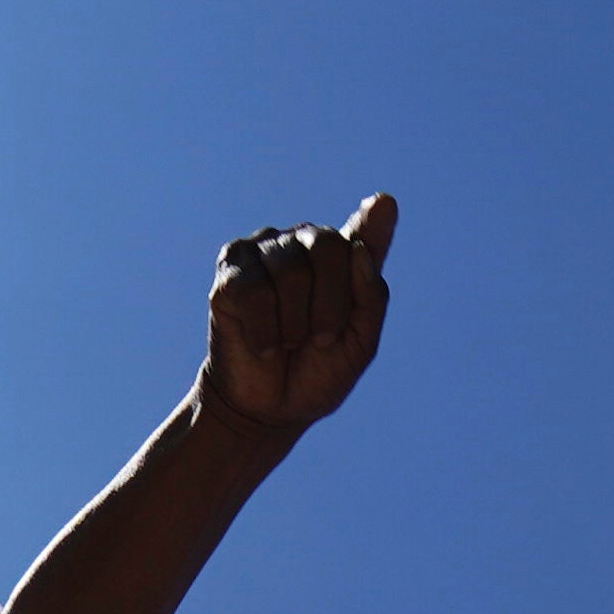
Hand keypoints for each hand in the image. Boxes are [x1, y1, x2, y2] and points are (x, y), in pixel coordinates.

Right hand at [204, 198, 395, 432]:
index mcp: (341, 260)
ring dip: (294, 324)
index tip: (384, 205)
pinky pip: (253, 290)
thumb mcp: (359, 345)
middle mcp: (301, 245)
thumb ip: (369, 297)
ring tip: (287, 343)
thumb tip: (358, 249)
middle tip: (319, 340)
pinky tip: (262, 346)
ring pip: (290, 271)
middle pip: (327, 246)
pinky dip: (263, 330)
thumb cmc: (316, 373)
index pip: (361, 236)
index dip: (372, 221)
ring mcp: (263, 254)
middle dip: (330, 304)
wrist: (267, 409)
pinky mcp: (230, 273)